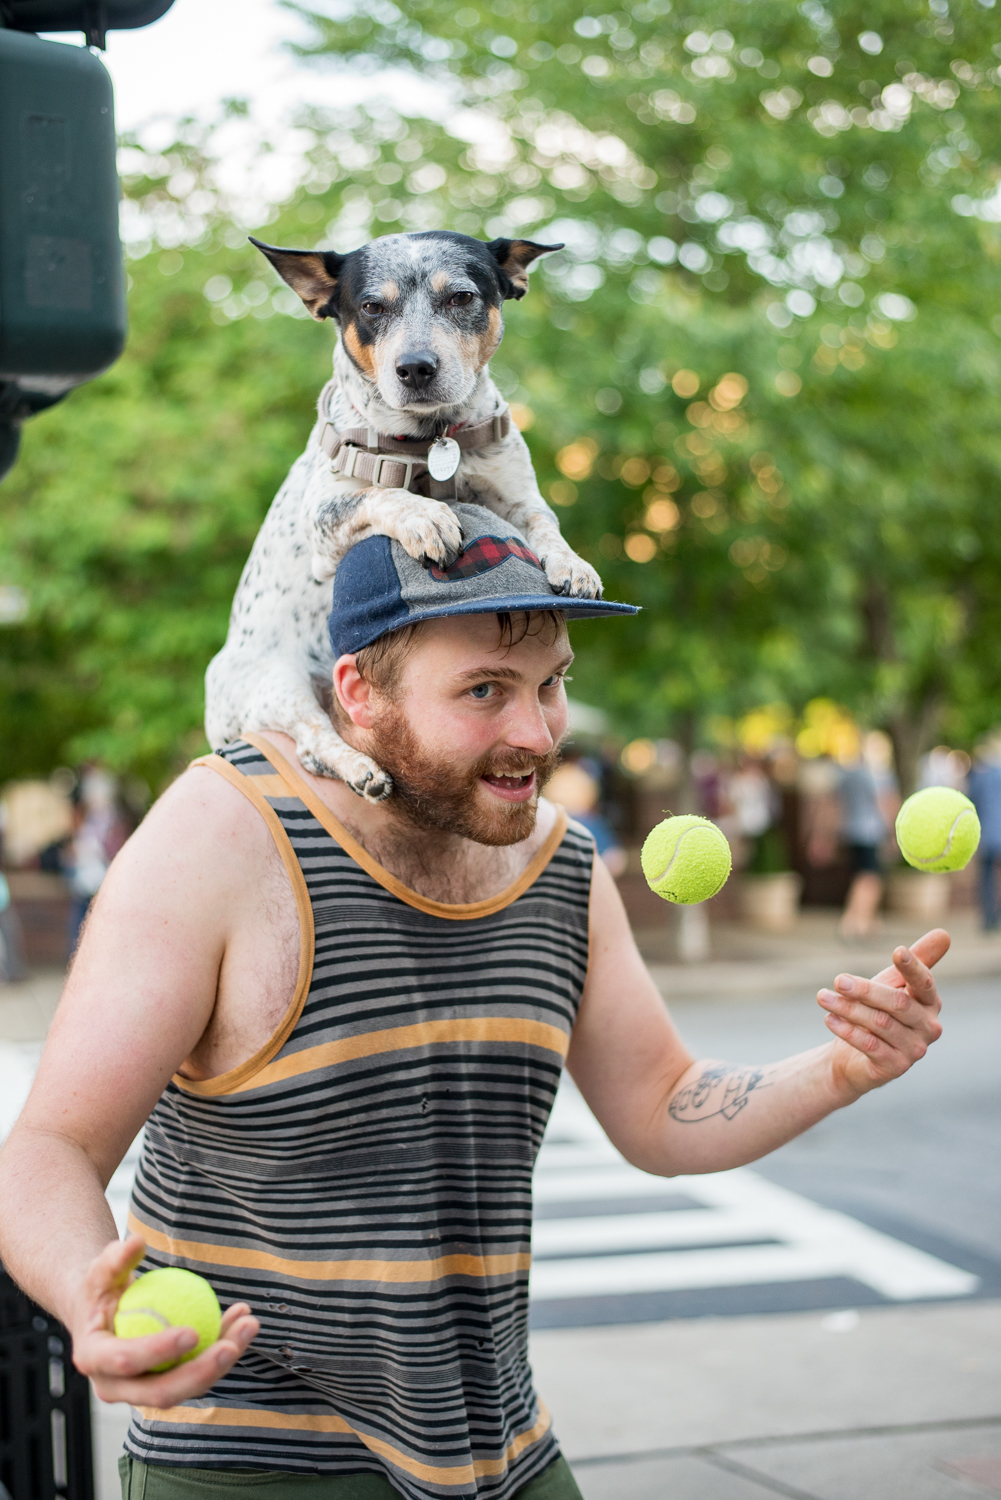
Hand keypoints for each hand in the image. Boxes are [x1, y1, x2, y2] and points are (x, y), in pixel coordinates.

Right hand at [72, 1234, 258, 1407]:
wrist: (98, 1312)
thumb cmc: (101, 1287)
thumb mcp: (101, 1270)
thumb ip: (115, 1258)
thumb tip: (137, 1242)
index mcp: (93, 1359)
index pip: (127, 1360)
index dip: (159, 1351)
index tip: (192, 1331)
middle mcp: (115, 1386)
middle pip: (161, 1393)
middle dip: (201, 1373)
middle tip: (231, 1345)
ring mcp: (141, 1391)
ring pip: (187, 1387)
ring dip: (222, 1360)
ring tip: (249, 1324)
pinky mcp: (165, 1384)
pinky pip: (197, 1370)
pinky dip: (221, 1346)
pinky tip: (242, 1319)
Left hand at [818, 927, 947, 1100]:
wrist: (853, 1056)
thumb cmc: (876, 1011)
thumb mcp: (891, 983)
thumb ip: (914, 961)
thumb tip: (944, 933)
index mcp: (931, 1003)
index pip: (925, 982)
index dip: (912, 967)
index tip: (897, 951)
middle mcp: (929, 1027)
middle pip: (898, 1004)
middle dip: (865, 990)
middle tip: (838, 980)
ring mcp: (914, 1050)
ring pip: (879, 1023)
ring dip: (848, 1008)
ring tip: (822, 996)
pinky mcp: (895, 1067)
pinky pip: (870, 1045)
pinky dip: (847, 1030)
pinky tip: (829, 1018)